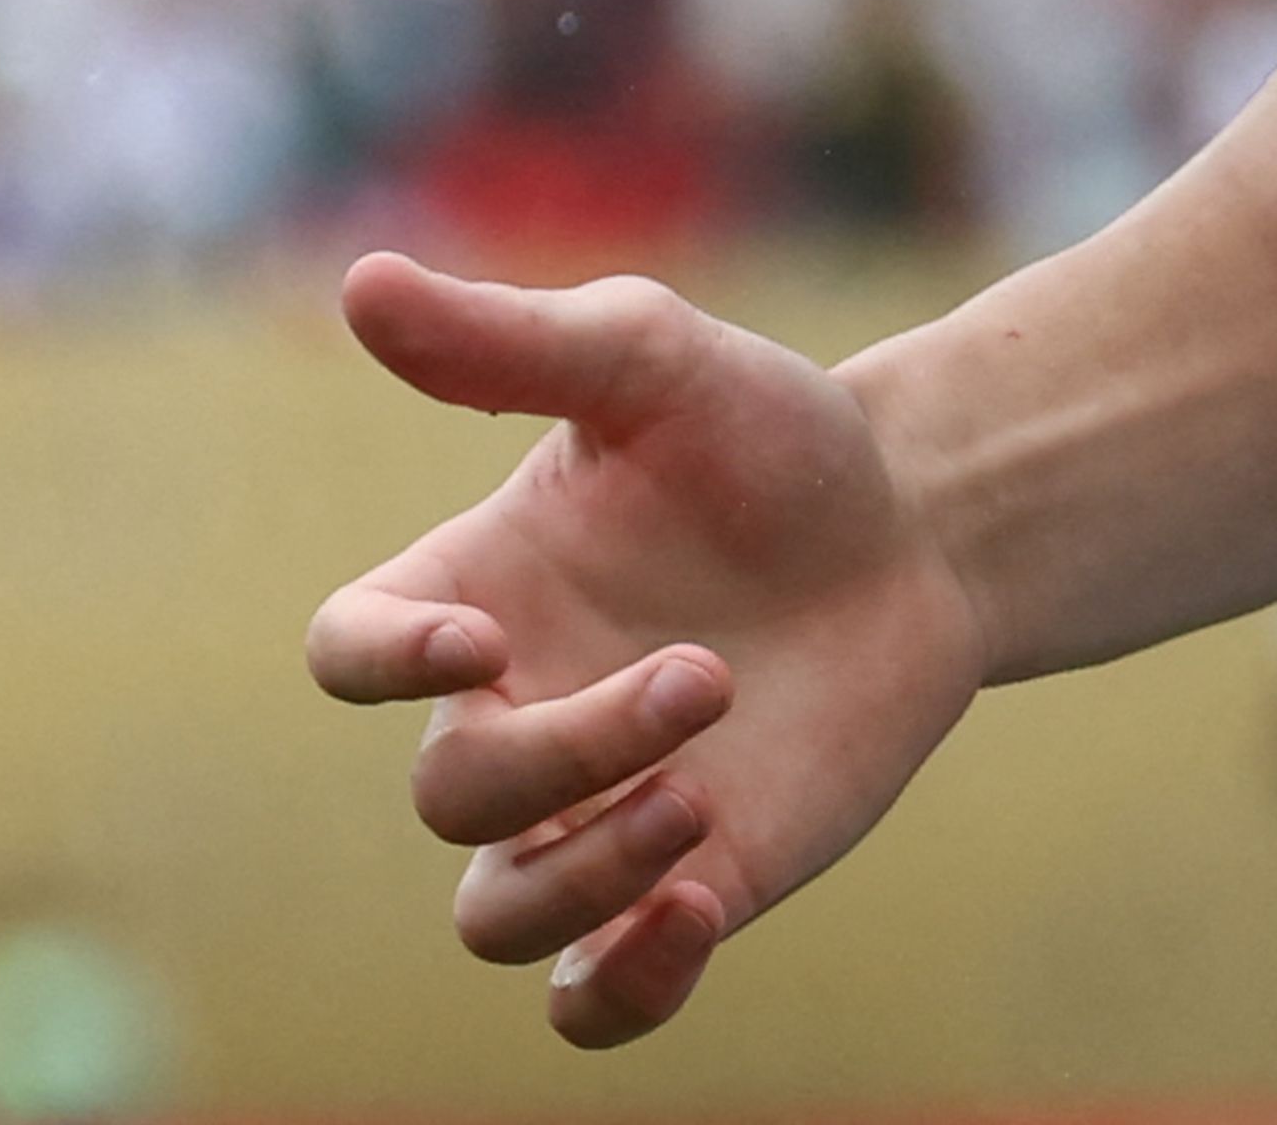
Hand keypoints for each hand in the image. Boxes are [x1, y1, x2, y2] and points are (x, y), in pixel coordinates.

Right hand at [302, 256, 992, 1046]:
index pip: (350, 652)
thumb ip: (514, 340)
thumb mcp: (658, 365)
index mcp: (475, 591)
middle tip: (707, 676)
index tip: (478, 638)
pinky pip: (593, 995)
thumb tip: (363, 281)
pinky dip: (619, 987)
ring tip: (698, 802)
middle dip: (565, 753)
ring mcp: (592, 810)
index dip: (384, 664)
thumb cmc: (774, 440)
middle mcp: (514, 713)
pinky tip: (697, 915)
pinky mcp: (686, 877)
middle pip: (453, 793)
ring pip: (498, 915)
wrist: (926, 529)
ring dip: (583, 880)